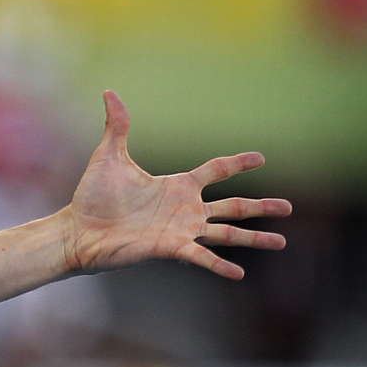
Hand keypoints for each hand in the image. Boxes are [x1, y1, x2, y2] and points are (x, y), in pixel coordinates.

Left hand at [60, 91, 290, 280]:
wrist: (78, 229)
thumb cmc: (93, 196)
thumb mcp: (109, 156)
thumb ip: (117, 125)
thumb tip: (109, 92)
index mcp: (176, 185)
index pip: (216, 171)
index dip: (237, 163)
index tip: (261, 158)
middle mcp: (185, 209)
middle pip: (233, 206)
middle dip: (261, 207)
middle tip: (288, 207)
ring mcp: (180, 230)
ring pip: (227, 233)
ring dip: (254, 238)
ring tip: (282, 242)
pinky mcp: (170, 247)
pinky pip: (201, 256)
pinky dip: (219, 265)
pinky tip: (239, 274)